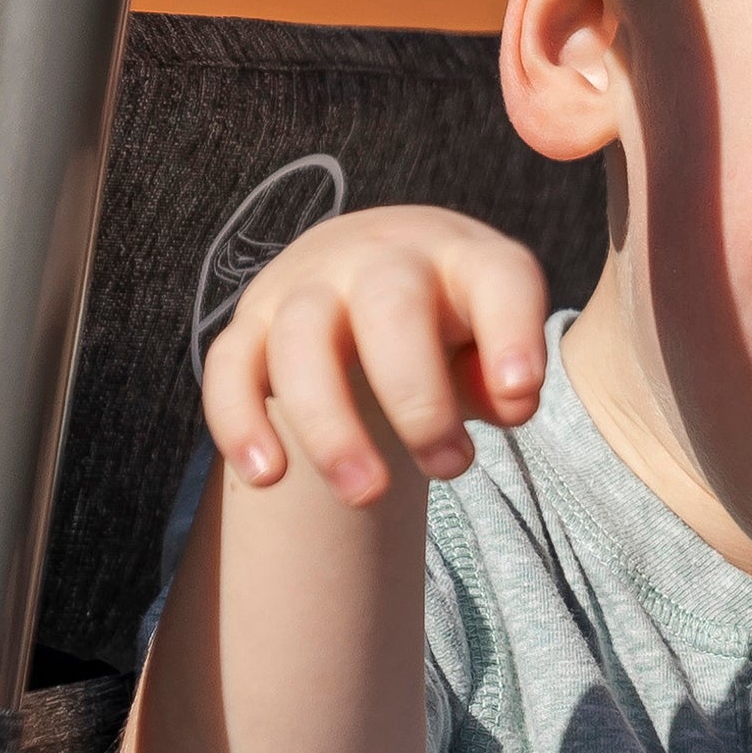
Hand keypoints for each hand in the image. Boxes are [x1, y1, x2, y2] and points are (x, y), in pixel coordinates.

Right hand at [205, 205, 548, 506]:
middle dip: (418, 397)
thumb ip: (505, 377)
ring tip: (367, 495)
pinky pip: (230, 364)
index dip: (512, 332)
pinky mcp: (253, 321)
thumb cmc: (452, 321)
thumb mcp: (493, 339)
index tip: (521, 393)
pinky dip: (240, 420)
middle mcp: (380, 258)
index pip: (497, 278)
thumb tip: (510, 406)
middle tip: (451, 468)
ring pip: (303, 339)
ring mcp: (307, 285)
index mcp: (461, 257)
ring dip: (331, 424)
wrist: (371, 266)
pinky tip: (266, 477)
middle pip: (389, 307)